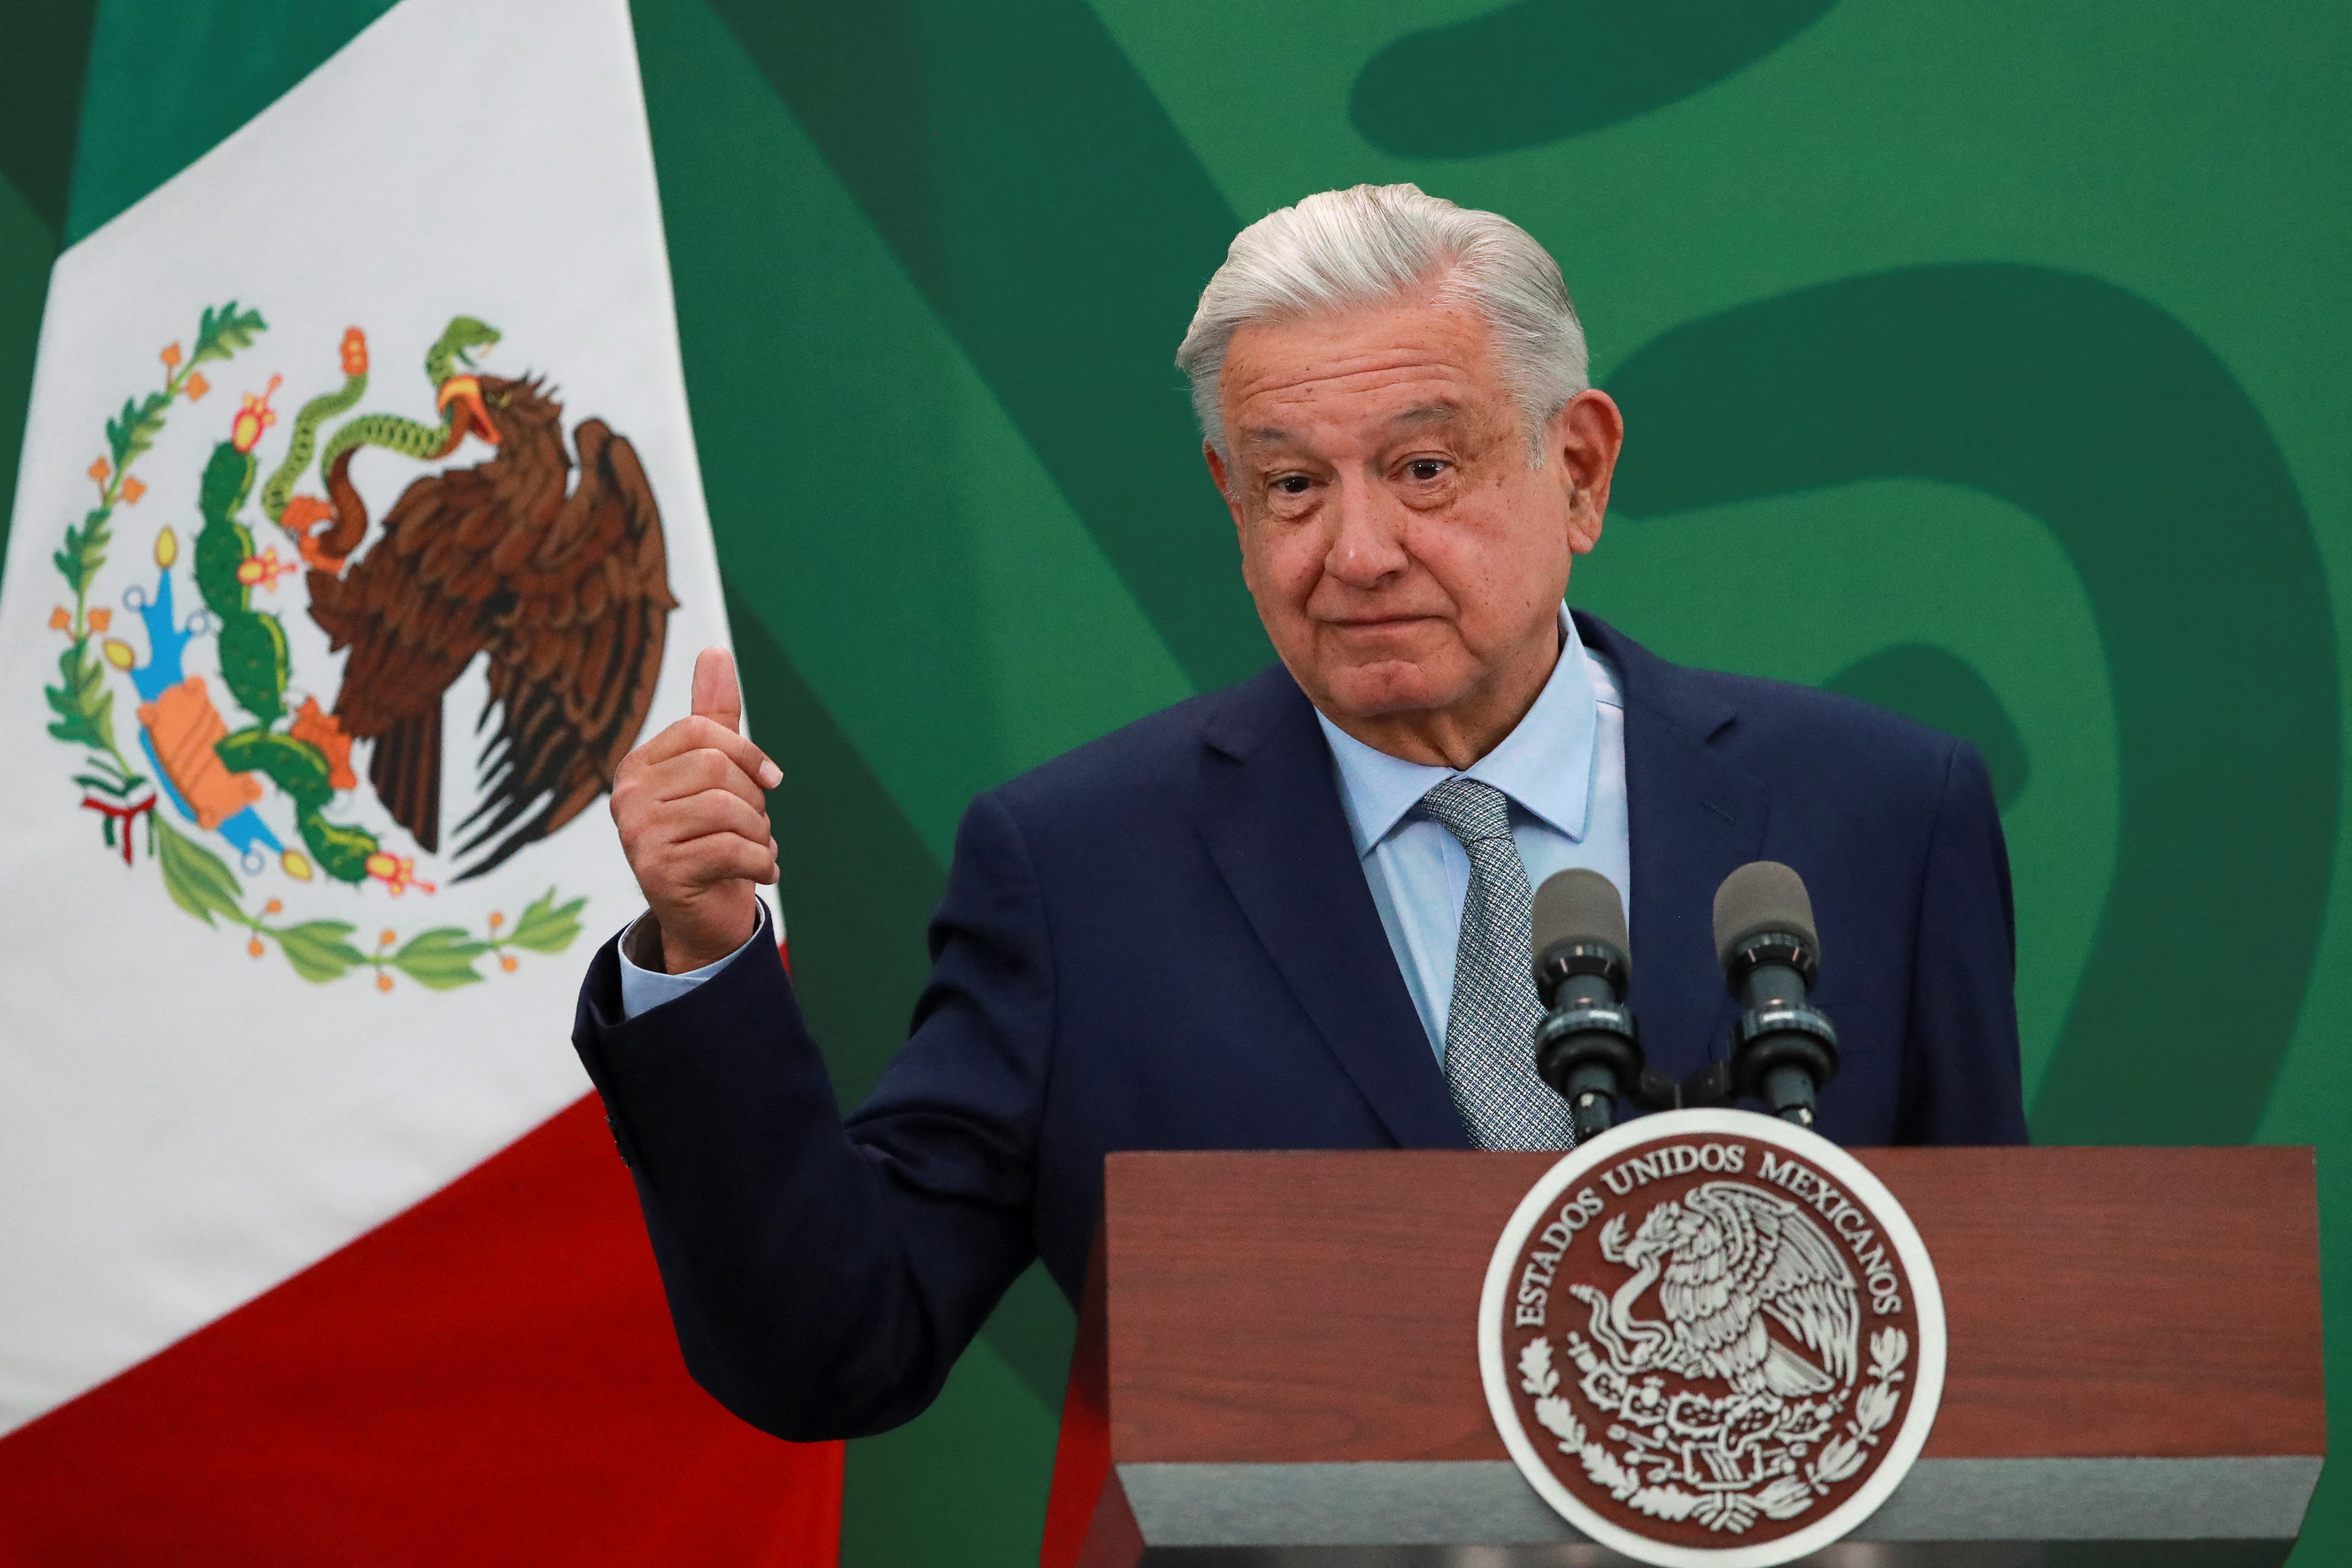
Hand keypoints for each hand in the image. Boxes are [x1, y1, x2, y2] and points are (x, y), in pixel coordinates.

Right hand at [609, 647, 783, 972]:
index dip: (747, 752)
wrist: (702, 917)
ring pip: (727, 808)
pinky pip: (731, 848)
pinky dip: (762, 862)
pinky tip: (761, 872)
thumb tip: (715, 650)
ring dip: (760, 833)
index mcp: (637, 767)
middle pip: (716, 768)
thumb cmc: (710, 837)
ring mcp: (637, 835)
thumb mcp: (713, 774)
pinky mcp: (658, 872)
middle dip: (754, 798)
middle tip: (755, 826)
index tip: (772, 780)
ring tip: (756, 849)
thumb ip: (714, 716)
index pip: (700, 731)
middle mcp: (626, 797)